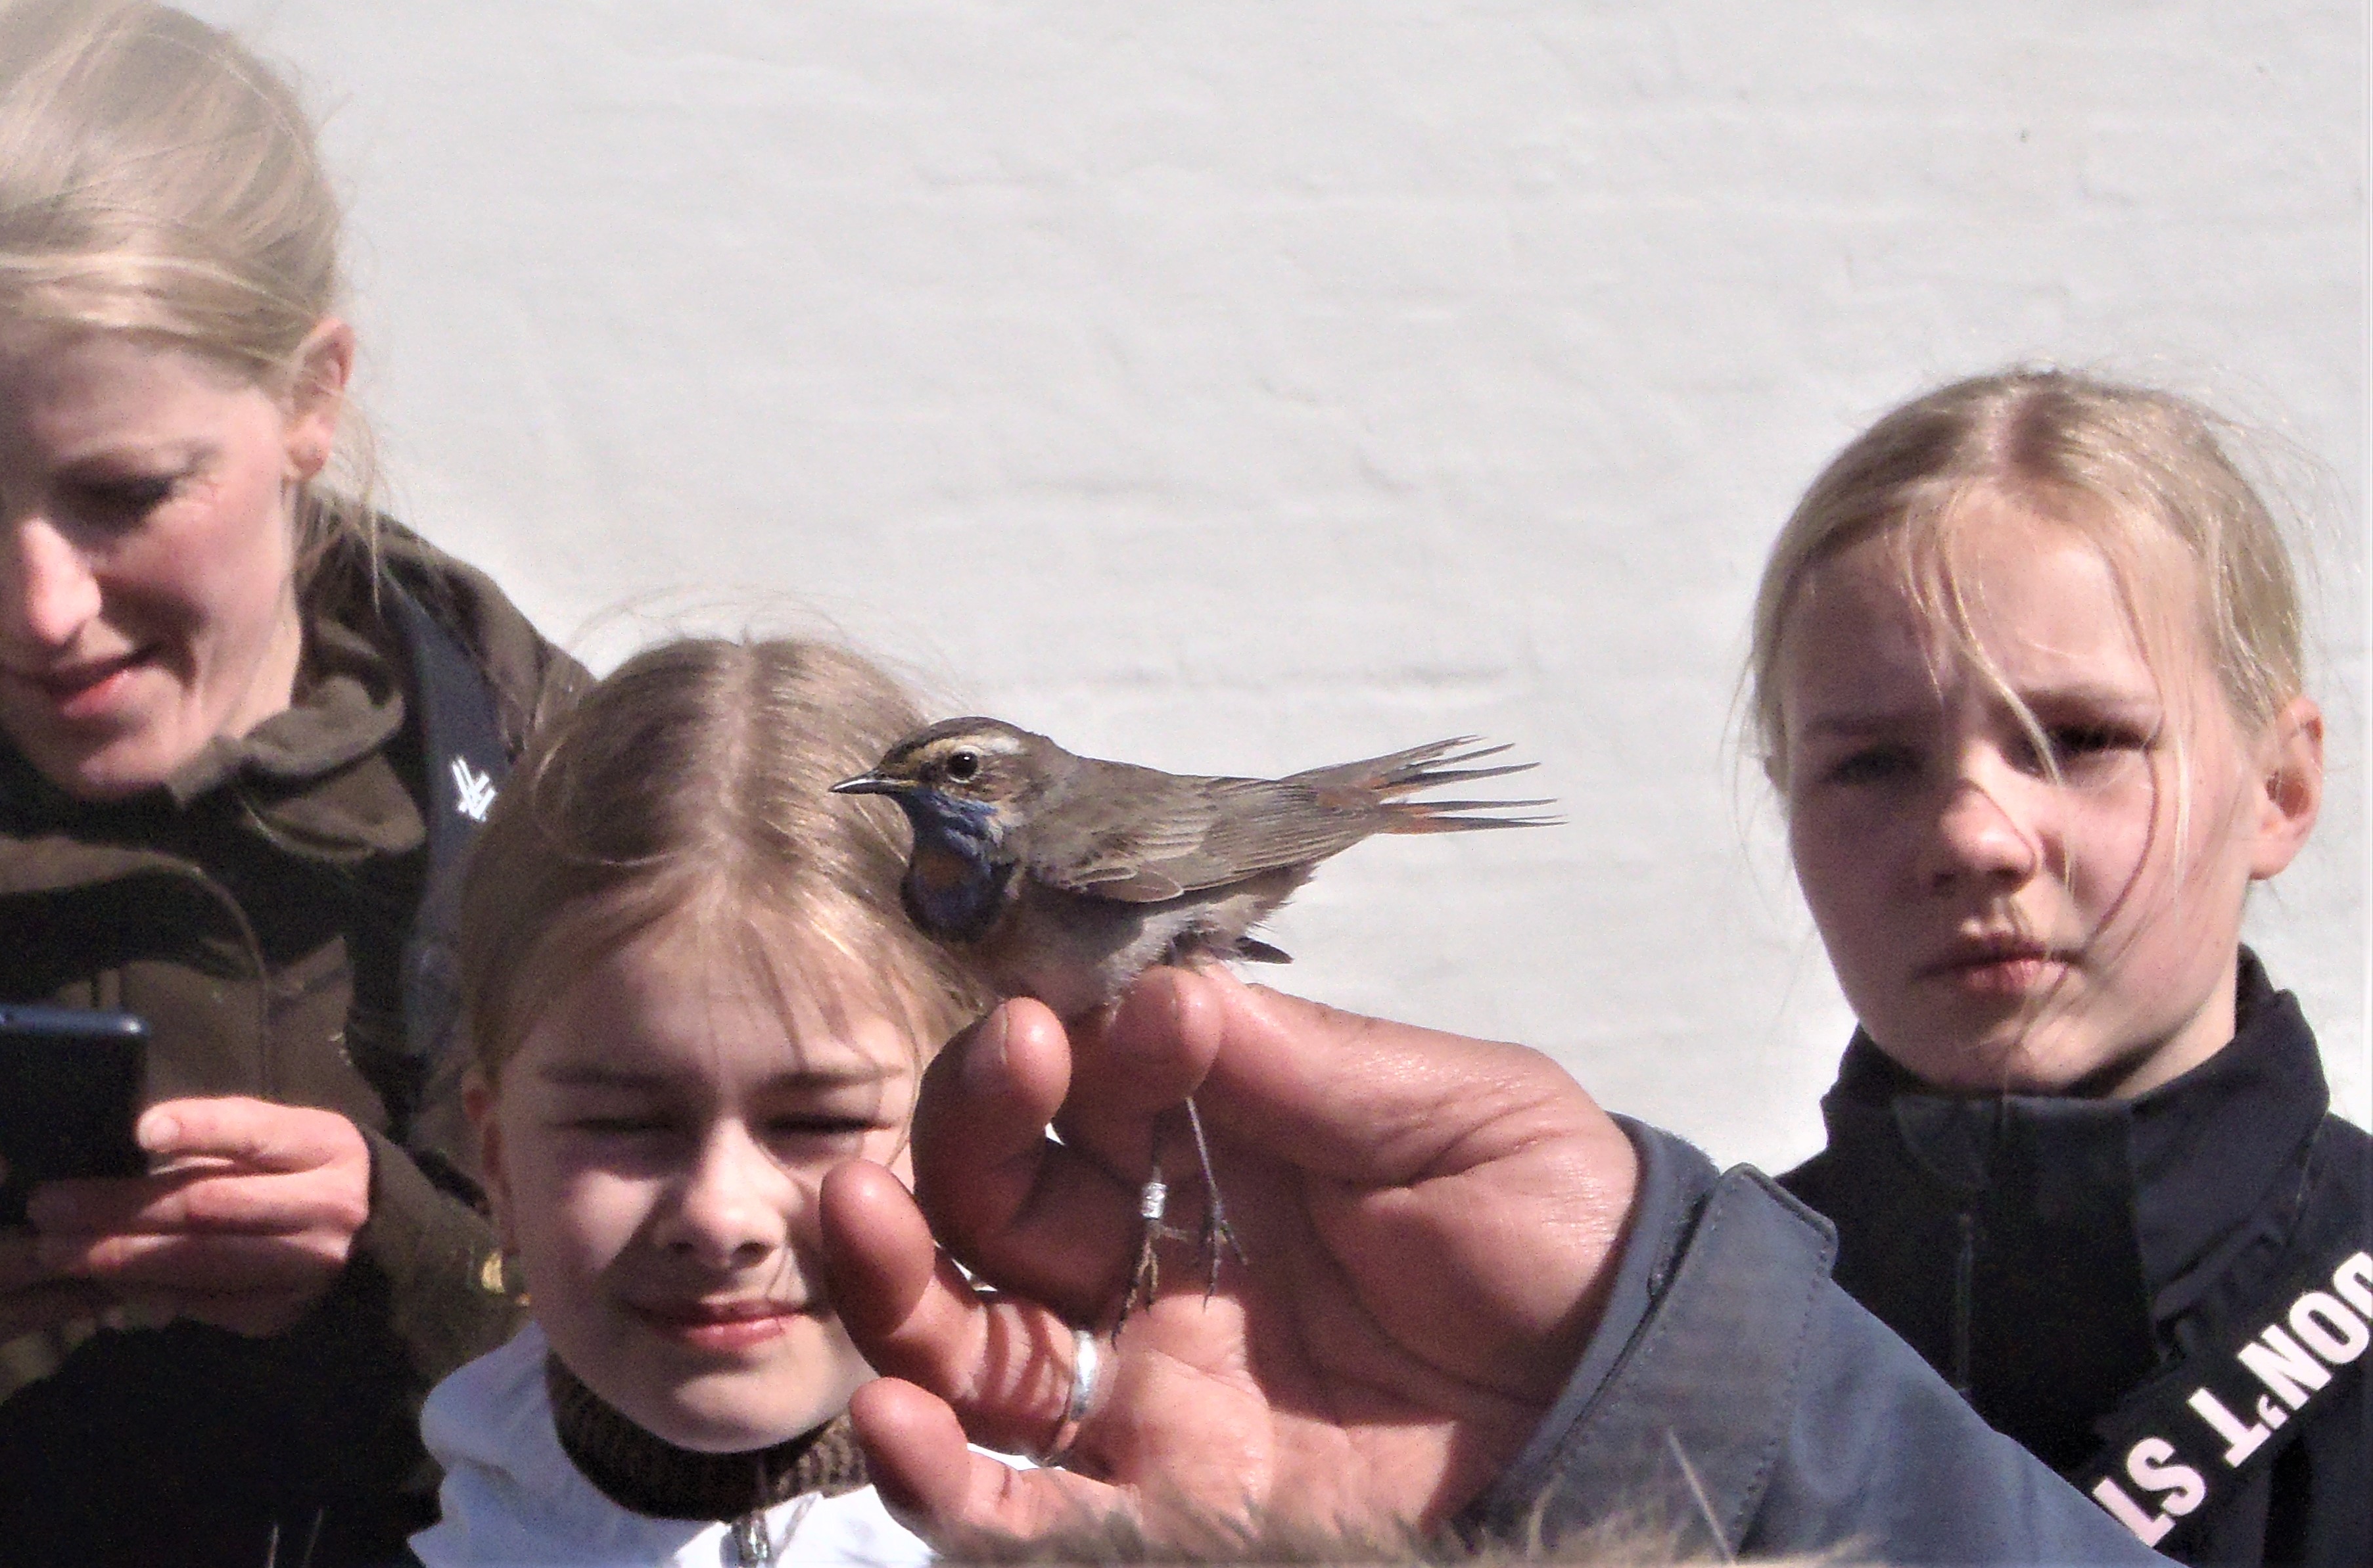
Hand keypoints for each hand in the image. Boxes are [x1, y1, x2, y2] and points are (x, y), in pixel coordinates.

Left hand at [30, 1097, 371, 1337]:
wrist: (375, 1237)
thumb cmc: (306, 1168)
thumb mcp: (283, 1132)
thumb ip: (222, 1133)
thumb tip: (140, 1138)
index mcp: (324, 1148)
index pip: (256, 1134)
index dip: (199, 1129)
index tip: (141, 1129)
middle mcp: (324, 1209)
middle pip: (209, 1208)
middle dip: (119, 1208)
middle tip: (49, 1207)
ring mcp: (304, 1269)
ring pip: (198, 1263)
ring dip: (116, 1257)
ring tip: (55, 1249)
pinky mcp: (281, 1314)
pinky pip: (202, 1303)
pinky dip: (145, 1290)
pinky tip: (99, 1280)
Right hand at [819, 963, 1638, 1551]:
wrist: (1655, 1407)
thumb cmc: (1565, 1240)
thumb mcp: (1461, 1117)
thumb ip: (1307, 1065)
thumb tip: (1160, 993)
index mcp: (1215, 1160)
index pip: (1083, 1097)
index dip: (1065, 1053)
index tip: (1087, 1025)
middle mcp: (1155, 1273)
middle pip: (994, 1206)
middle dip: (960, 1132)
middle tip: (1002, 1076)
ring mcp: (1147, 1397)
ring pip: (966, 1347)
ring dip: (893, 1281)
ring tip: (854, 1211)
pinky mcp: (1160, 1516)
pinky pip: (1018, 1511)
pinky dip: (937, 1478)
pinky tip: (890, 1419)